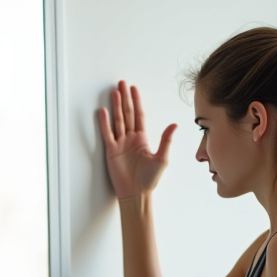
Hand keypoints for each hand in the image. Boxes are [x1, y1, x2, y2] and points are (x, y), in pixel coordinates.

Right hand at [98, 80, 176, 199]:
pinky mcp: (111, 151)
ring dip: (115, 107)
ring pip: (117, 121)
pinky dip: (105, 123)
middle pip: (127, 114)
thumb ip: (166, 140)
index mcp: (143, 139)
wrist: (137, 193)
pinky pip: (107, 134)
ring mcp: (120, 144)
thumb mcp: (162, 158)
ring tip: (113, 93)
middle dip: (124, 98)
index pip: (139, 115)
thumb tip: (174, 125)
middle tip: (121, 84)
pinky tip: (102, 112)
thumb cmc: (150, 179)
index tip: (134, 89)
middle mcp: (131, 139)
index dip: (137, 101)